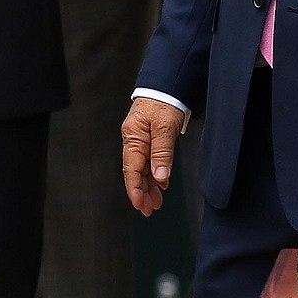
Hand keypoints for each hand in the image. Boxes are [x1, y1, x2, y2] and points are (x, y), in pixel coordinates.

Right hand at [121, 96, 184, 214]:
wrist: (165, 86)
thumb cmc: (163, 102)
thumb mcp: (165, 128)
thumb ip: (162, 153)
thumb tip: (160, 177)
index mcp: (133, 137)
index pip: (131, 169)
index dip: (135, 189)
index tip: (141, 206)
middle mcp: (133, 140)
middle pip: (135, 172)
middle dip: (142, 192)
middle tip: (150, 211)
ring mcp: (140, 139)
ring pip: (142, 168)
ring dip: (149, 186)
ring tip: (156, 203)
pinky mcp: (147, 138)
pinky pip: (148, 161)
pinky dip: (154, 174)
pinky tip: (161, 184)